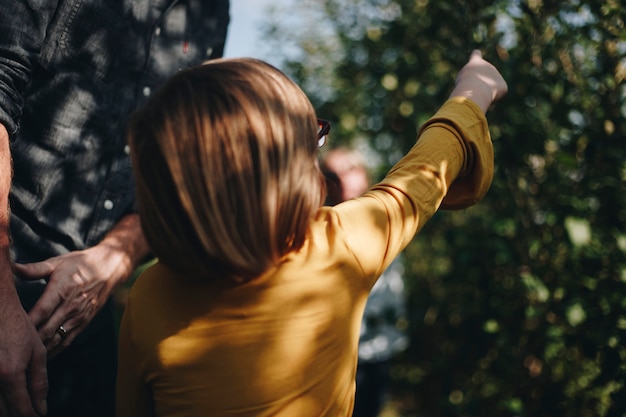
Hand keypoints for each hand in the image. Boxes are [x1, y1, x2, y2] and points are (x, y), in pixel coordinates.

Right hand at [0, 290, 47, 416]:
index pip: (21, 408)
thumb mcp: (37, 353)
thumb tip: (41, 409)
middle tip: (28, 412)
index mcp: (10, 373)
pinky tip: (6, 396)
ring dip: (6, 410)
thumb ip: (39, 382)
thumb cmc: (18, 329)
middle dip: (17, 415)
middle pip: (3, 413)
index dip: (31, 416)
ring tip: (18, 406)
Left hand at [14, 243, 131, 357]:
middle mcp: (71, 306)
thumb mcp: (58, 262)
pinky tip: (42, 357)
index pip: (41, 312)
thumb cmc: (80, 264)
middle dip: (30, 342)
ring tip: (24, 359)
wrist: (109, 269)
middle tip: (14, 350)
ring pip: (56, 339)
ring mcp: (78, 316)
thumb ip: (35, 269)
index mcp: (62, 290)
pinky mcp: (84, 322)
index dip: (26, 323)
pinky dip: (54, 350)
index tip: (11, 330)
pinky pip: (67, 341)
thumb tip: (12, 267)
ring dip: (41, 350)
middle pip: (46, 330)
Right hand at [450, 50, 507, 112]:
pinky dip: (491, 99)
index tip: (476, 54)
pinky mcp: (503, 86)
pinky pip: (496, 95)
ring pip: (489, 88)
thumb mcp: (461, 80)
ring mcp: (497, 75)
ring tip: (479, 93)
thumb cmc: (464, 85)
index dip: (475, 56)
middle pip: (483, 77)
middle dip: (479, 84)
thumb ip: (469, 79)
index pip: (476, 55)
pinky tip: (487, 97)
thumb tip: (481, 87)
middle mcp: (488, 66)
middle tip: (471, 89)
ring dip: (484, 93)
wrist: (475, 89)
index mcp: (475, 62)